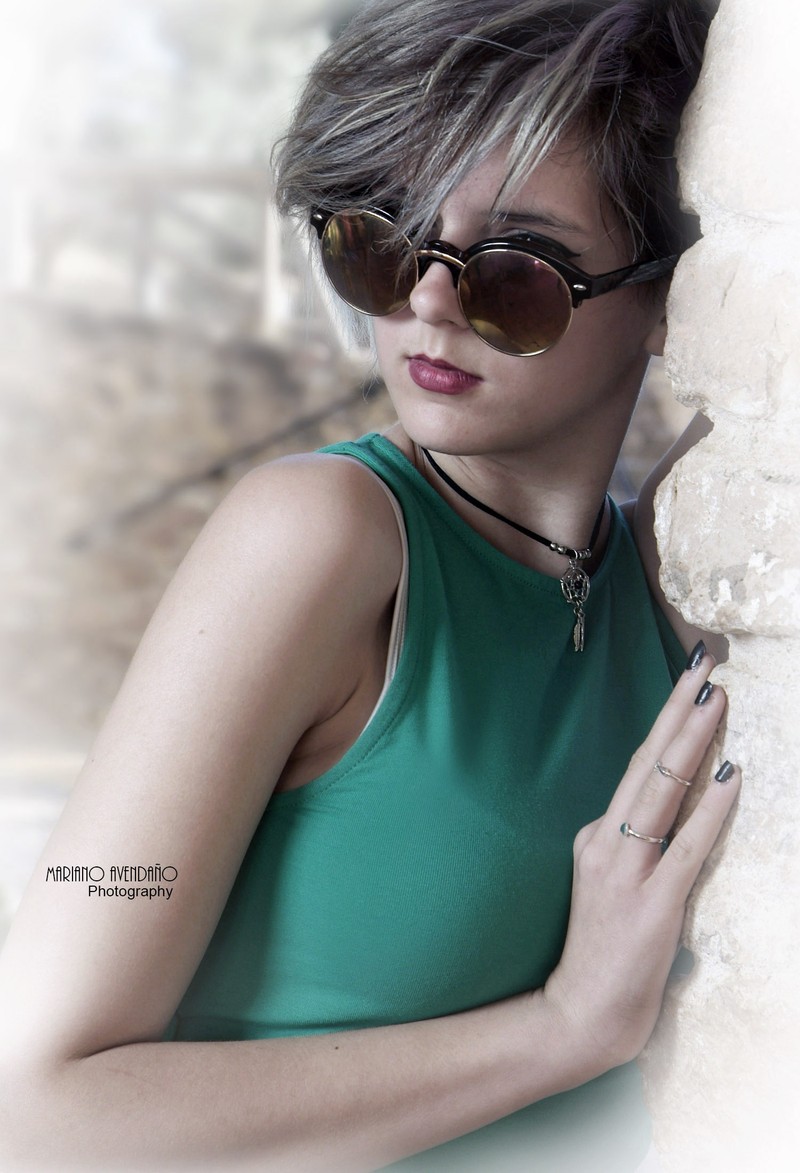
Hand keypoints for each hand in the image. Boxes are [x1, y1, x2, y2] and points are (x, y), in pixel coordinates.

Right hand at [541, 652, 739, 1072]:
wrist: (581, 1013)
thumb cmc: (601, 951)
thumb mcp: (607, 883)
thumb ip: (632, 846)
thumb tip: (672, 812)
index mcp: (597, 835)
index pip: (638, 768)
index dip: (666, 724)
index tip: (687, 684)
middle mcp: (605, 841)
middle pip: (648, 764)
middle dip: (678, 712)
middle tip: (704, 667)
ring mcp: (626, 870)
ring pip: (662, 791)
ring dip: (691, 741)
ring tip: (714, 699)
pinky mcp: (652, 903)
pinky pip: (688, 845)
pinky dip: (711, 807)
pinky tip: (730, 775)